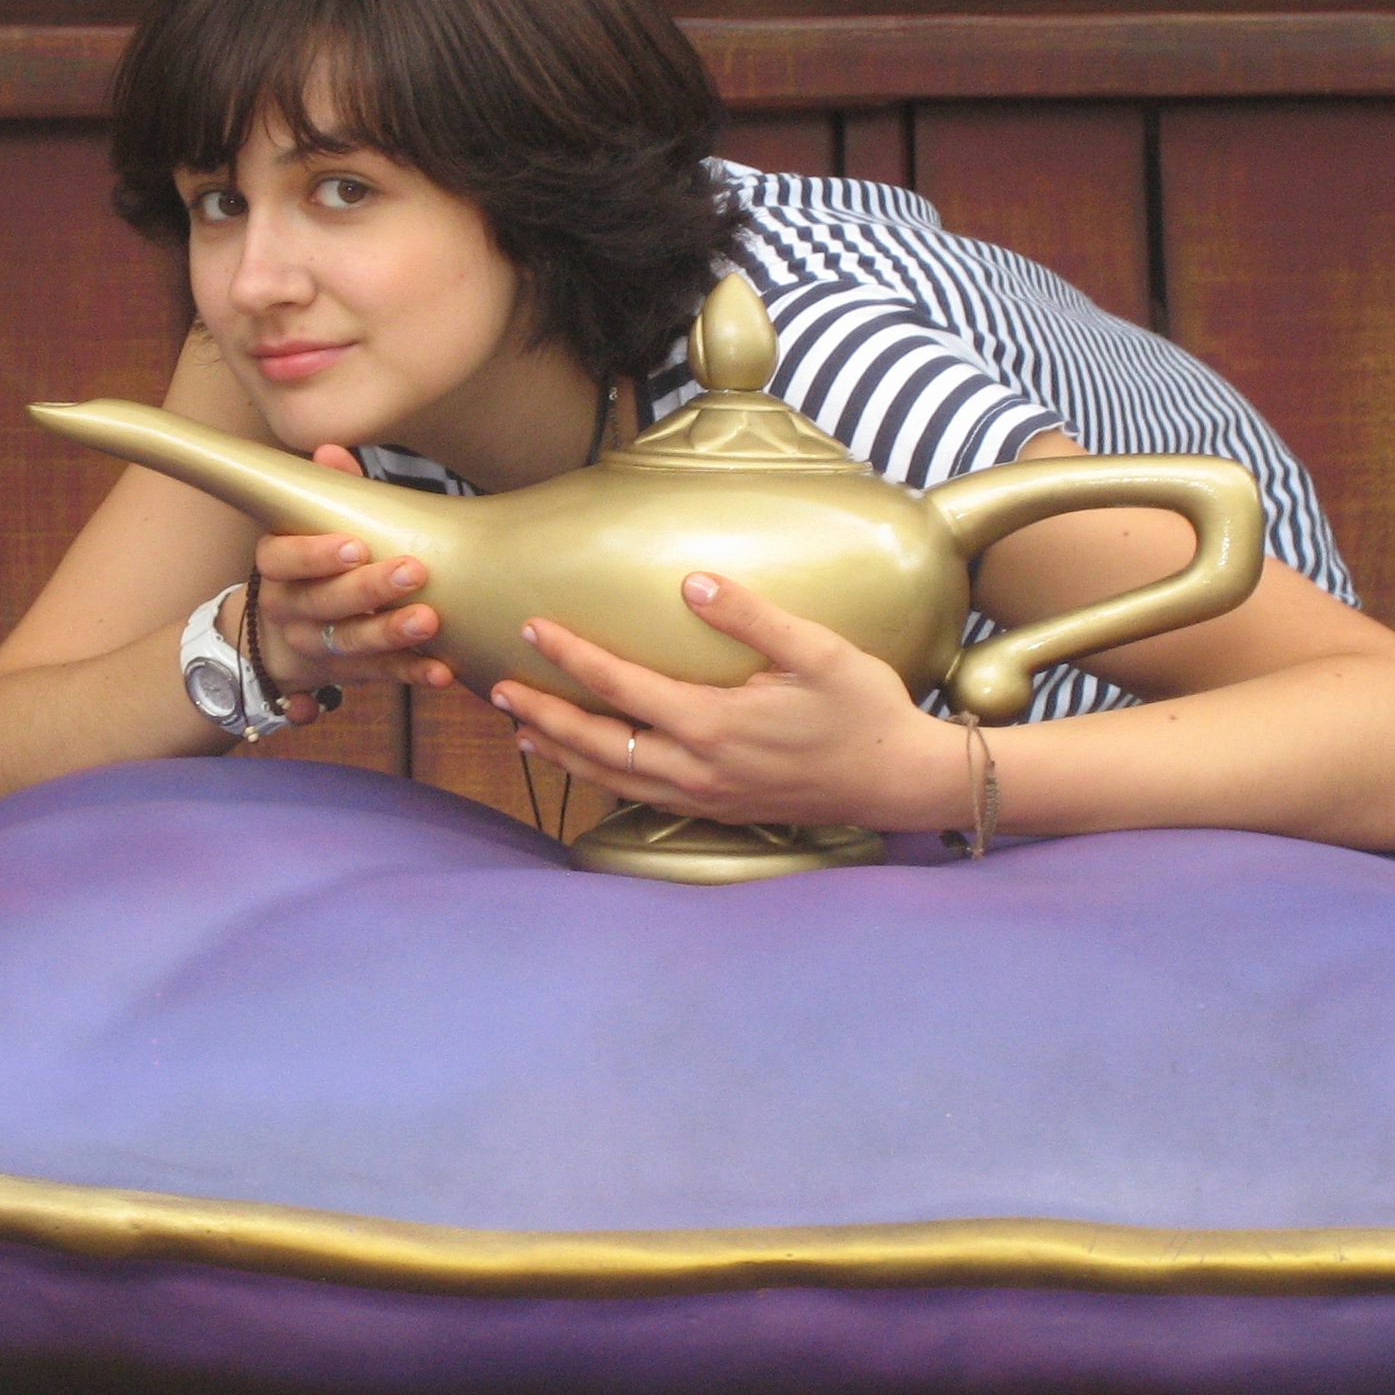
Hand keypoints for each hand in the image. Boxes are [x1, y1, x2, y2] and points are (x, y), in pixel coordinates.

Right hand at [234, 446, 455, 714]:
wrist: (277, 641)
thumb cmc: (308, 567)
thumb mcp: (305, 530)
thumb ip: (327, 493)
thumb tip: (330, 451)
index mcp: (276, 567)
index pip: (284, 560)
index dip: (316, 554)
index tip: (355, 545)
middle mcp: (289, 609)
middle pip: (323, 602)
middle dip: (369, 589)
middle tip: (413, 571)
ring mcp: (315, 646)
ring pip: (350, 643)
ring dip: (392, 632)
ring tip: (429, 620)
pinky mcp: (346, 673)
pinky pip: (379, 674)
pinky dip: (411, 673)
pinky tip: (441, 671)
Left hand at [489, 572, 960, 829]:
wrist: (897, 780)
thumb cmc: (863, 708)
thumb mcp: (818, 651)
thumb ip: (752, 617)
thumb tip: (693, 583)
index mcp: (713, 724)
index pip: (620, 685)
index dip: (570, 656)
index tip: (533, 627)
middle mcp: (698, 768)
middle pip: (598, 743)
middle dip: (543, 714)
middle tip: (497, 690)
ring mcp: (705, 797)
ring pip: (612, 779)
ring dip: (563, 753)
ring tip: (523, 730)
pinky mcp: (718, 811)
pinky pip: (641, 796)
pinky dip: (601, 778)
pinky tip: (588, 764)